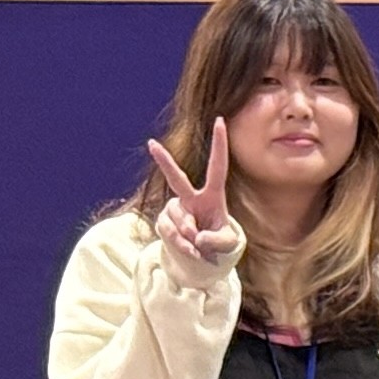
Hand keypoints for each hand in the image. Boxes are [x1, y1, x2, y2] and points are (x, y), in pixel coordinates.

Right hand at [145, 117, 233, 262]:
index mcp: (212, 195)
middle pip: (176, 178)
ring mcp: (175, 208)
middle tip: (151, 143)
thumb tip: (197, 237)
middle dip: (163, 161)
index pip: (217, 167)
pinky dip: (181, 245)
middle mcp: (190, 197)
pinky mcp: (163, 221)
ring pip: (178, 220)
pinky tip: (189, 251)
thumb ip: (217, 240)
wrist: (200, 258)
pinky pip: (169, 232)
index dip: (219, 144)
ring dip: (189, 238)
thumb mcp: (227, 243)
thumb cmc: (218, 244)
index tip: (220, 120)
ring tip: (199, 248)